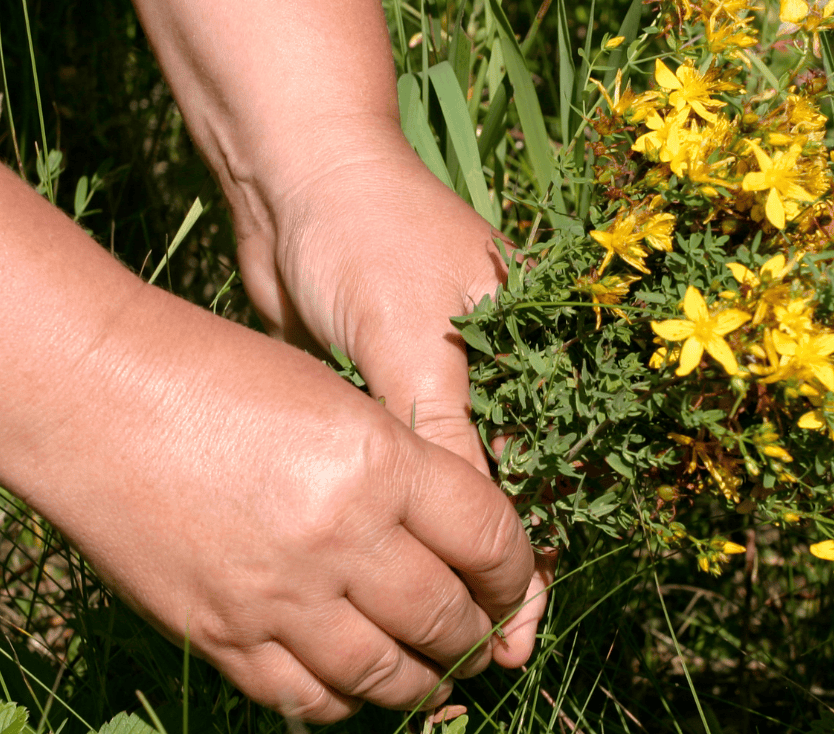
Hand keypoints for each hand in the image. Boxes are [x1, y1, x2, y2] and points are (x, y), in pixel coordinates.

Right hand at [17, 285, 534, 721]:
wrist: (90, 396)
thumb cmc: (213, 373)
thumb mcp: (332, 398)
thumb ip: (395, 469)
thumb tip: (446, 538)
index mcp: (379, 463)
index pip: (489, 540)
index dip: (517, 572)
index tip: (514, 582)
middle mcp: (339, 538)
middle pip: (445, 618)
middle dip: (477, 636)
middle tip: (482, 638)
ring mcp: (278, 597)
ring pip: (385, 675)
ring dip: (423, 682)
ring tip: (434, 675)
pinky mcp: (222, 636)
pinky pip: (306, 698)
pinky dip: (342, 701)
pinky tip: (353, 687)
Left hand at [225, 125, 551, 663]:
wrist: (292, 177)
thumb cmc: (369, 236)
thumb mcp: (416, 335)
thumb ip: (448, 429)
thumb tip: (486, 533)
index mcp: (525, 356)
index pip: (542, 477)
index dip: (530, 559)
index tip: (515, 632)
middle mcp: (488, 376)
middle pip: (501, 497)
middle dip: (491, 575)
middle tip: (475, 656)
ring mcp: (430, 384)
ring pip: (445, 495)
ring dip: (440, 559)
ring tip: (431, 635)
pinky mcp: (375, 392)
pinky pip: (396, 473)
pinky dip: (396, 524)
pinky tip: (385, 574)